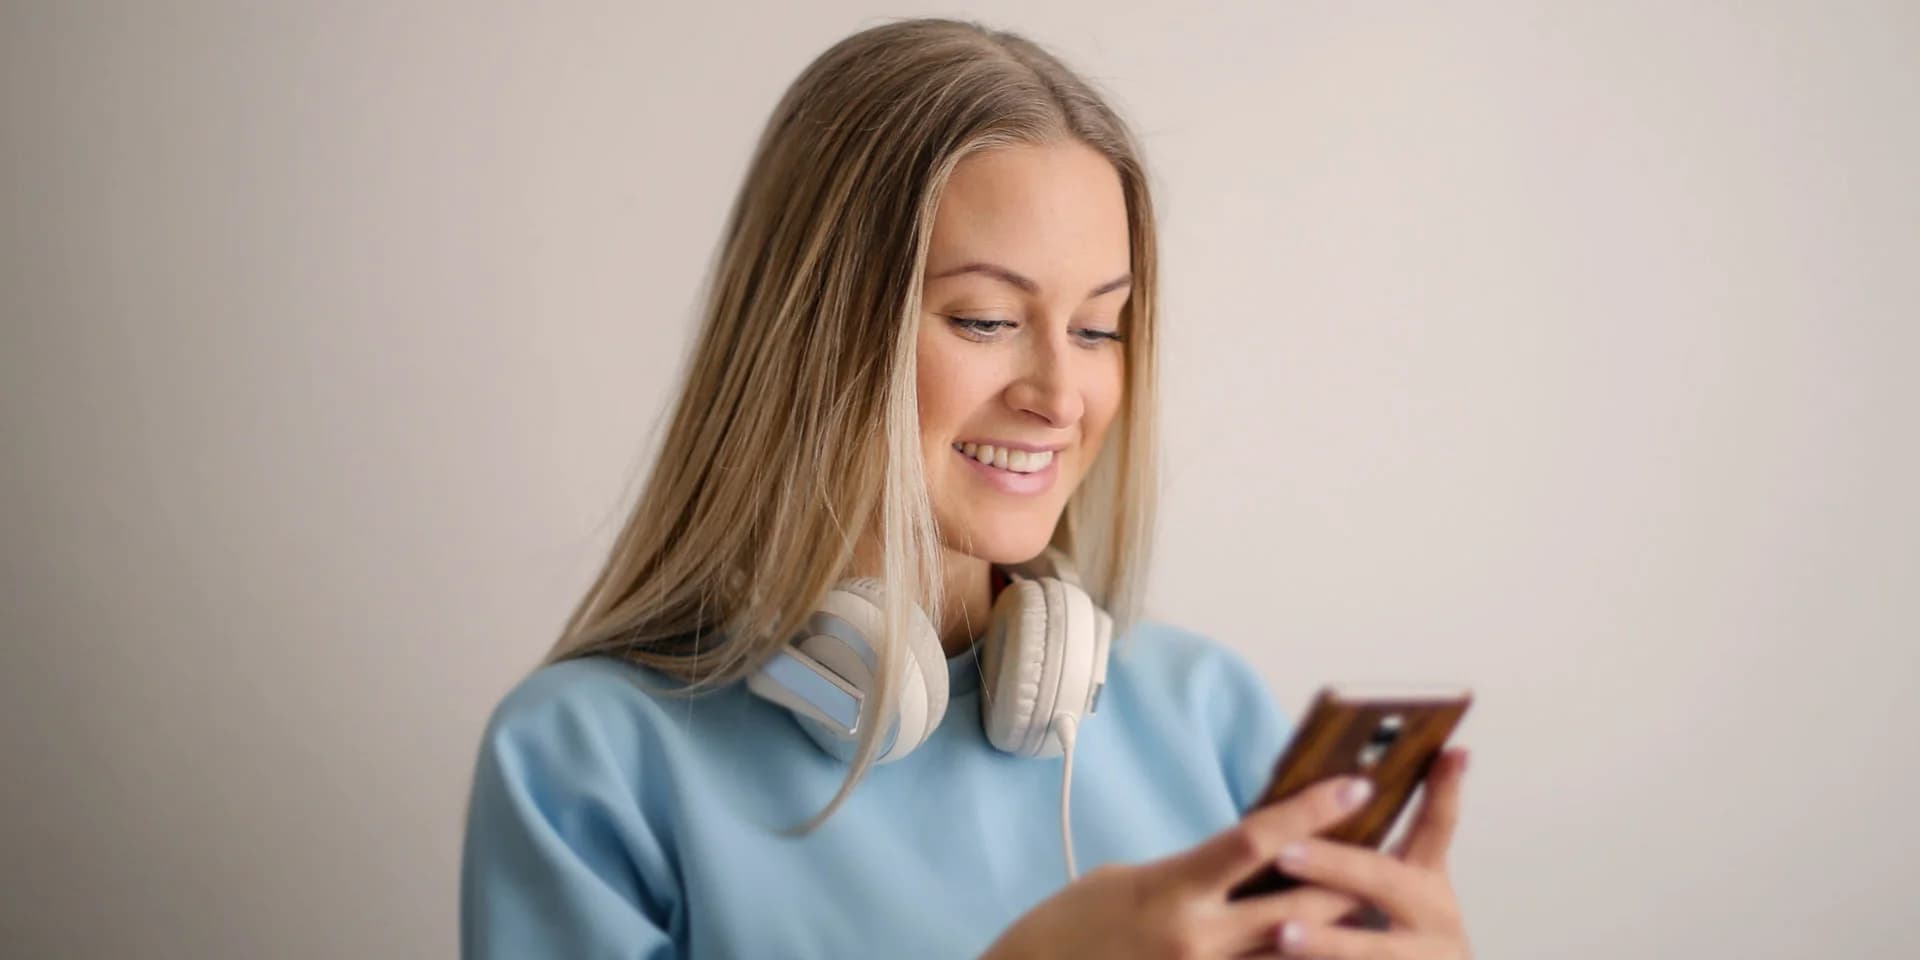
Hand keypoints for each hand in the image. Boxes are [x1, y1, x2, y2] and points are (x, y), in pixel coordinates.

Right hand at [979, 775, 1382, 959]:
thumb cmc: (1071, 926)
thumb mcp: (1127, 878)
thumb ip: (1192, 872)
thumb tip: (1246, 860)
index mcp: (1172, 889)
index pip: (1256, 839)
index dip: (1312, 810)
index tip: (1357, 786)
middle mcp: (1196, 939)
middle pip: (1298, 905)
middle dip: (1352, 879)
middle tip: (1398, 850)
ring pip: (1294, 953)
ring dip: (1340, 931)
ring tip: (1380, 906)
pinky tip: (1324, 949)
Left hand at [1268, 747, 1473, 958]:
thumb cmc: (1400, 938)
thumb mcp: (1400, 896)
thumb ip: (1369, 859)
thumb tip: (1336, 790)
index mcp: (1428, 882)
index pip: (1438, 824)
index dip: (1445, 788)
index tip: (1451, 750)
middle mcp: (1434, 916)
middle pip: (1383, 882)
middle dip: (1333, 865)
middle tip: (1284, 851)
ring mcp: (1421, 958)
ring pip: (1374, 949)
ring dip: (1327, 941)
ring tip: (1283, 932)